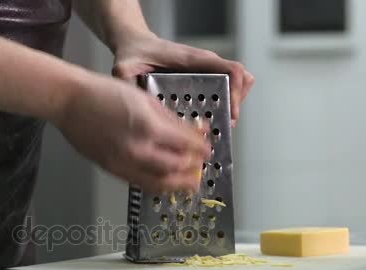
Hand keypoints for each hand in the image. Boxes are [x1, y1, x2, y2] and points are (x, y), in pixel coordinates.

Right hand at [55, 74, 210, 193]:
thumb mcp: (145, 98)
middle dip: (194, 168)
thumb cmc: (103, 93)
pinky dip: (157, 185)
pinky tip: (164, 180)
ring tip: (189, 182)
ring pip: (159, 183)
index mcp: (148, 127)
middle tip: (201, 165)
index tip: (207, 148)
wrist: (70, 102)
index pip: (186, 145)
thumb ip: (170, 119)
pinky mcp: (112, 170)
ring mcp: (123, 163)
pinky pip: (140, 183)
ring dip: (178, 184)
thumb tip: (192, 130)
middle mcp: (137, 150)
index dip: (201, 148)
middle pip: (177, 169)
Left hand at [112, 32, 254, 126]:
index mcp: (192, 60)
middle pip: (240, 80)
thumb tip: (129, 101)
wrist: (135, 45)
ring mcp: (205, 71)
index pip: (231, 70)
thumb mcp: (125, 67)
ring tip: (218, 127)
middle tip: (225, 126)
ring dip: (232, 106)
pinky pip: (224, 89)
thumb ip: (126, 82)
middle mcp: (204, 64)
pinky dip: (224, 105)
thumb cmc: (134, 53)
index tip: (231, 113)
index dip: (237, 92)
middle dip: (236, 104)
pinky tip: (210, 123)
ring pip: (235, 86)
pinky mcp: (202, 79)